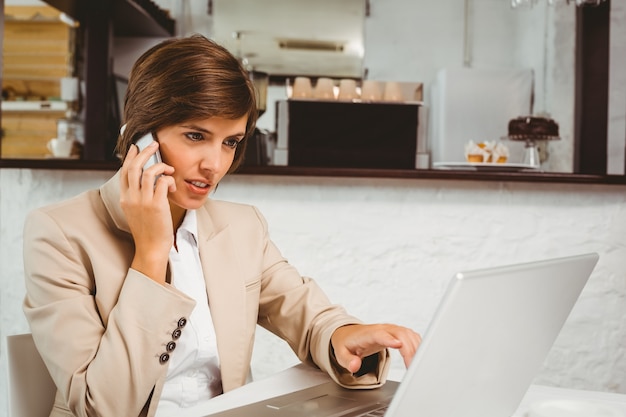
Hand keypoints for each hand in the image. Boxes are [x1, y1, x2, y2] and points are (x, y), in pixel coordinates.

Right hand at [120, 142, 175, 283]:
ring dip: (161, 165)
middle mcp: (131, 198)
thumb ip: (138, 196)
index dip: (130, 157)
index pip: (124, 172)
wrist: (151, 248)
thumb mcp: (136, 212)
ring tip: (169, 168)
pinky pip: (162, 182)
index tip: (136, 147)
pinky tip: (173, 185)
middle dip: (145, 152)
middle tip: (155, 145)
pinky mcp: (156, 205)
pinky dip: (169, 179)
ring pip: (148, 172)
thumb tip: (147, 181)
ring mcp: (143, 201)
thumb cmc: (148, 231)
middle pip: (134, 167)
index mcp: (124, 199)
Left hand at [331, 324, 420, 373]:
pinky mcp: (396, 333)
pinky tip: (420, 356)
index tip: (398, 345)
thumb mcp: (341, 354)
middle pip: (399, 334)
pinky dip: (417, 345)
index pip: (379, 334)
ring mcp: (390, 330)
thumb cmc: (347, 344)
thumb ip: (348, 361)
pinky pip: (410, 336)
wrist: (348, 334)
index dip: (389, 339)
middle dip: (408, 349)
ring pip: (407, 334)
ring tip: (417, 365)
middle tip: (412, 367)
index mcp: (368, 333)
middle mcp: (381, 329)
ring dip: (415, 348)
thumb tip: (355, 366)